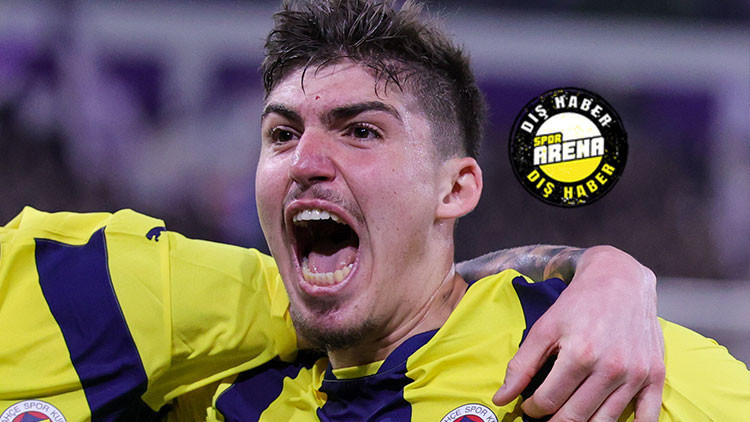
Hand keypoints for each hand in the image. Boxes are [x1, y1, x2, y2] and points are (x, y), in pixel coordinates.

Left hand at [493, 246, 665, 420]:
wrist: (621, 279)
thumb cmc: (580, 303)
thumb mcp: (544, 328)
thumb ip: (522, 365)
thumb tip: (501, 398)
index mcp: (580, 354)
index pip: (549, 401)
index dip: (533, 409)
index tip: (530, 406)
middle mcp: (611, 367)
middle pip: (575, 417)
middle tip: (546, 416)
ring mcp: (636, 374)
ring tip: (569, 417)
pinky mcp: (655, 376)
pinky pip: (648, 419)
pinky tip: (605, 421)